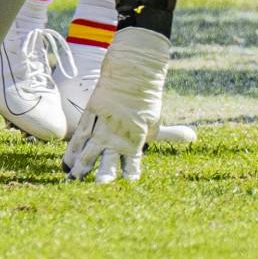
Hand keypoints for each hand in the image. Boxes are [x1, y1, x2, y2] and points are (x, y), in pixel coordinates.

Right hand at [64, 28, 169, 182]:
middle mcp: (117, 136)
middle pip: (108, 161)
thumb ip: (169, 134)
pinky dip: (71, 153)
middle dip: (105, 175)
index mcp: (135, 139)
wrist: (133, 72)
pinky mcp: (89, 118)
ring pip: (88, 153)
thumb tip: (192, 138)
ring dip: (81, 169)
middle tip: (101, 186)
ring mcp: (101, 128)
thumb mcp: (156, 119)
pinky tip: (65, 165)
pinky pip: (78, 139)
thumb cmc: (147, 99)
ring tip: (74, 182)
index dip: (131, 174)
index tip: (129, 186)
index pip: (133, 162)